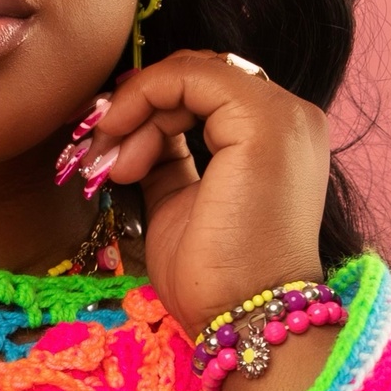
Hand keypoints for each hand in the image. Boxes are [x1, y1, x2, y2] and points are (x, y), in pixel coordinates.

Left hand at [74, 50, 329, 338]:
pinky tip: (125, 149)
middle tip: (100, 149)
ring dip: (137, 109)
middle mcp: (290, 118)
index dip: (150, 105)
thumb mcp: (178, 203)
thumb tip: (129, 133)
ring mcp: (282, 116)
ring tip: (114, 165)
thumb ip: (166, 160)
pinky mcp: (264, 121)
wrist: (243, 317)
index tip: (107, 145)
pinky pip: (191, 78)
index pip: (206, 93)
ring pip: (191, 72)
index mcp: (275, 139)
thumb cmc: (214, 277)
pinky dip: (146, 100)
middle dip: (138, 105)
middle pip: (198, 77)